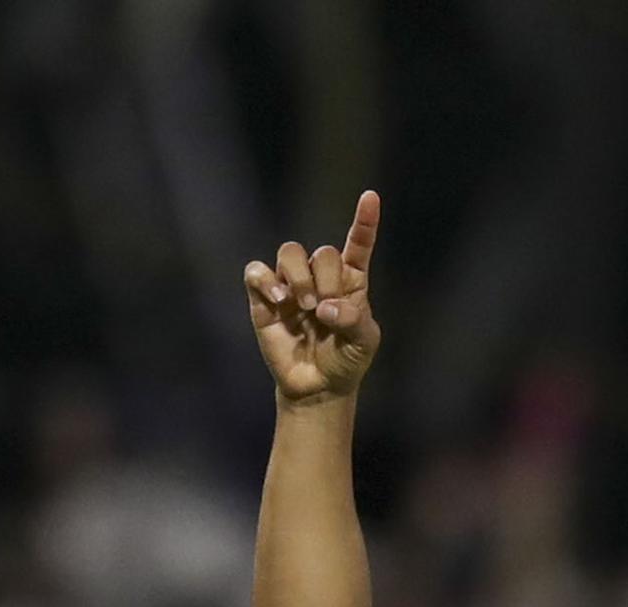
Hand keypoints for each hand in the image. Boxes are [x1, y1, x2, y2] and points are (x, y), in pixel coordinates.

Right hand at [245, 192, 381, 405]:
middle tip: (325, 311)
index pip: (358, 244)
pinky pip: (256, 272)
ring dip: (298, 276)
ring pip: (290, 252)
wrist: (318, 388)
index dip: (364, 221)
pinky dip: (265, 281)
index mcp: (351, 280)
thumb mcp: (363, 343)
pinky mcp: (265, 299)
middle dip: (326, 280)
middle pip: (322, 252)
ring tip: (305, 306)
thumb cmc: (345, 361)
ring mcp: (292, 285)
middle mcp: (320, 276)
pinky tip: (280, 301)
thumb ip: (352, 320)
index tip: (370, 197)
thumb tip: (324, 308)